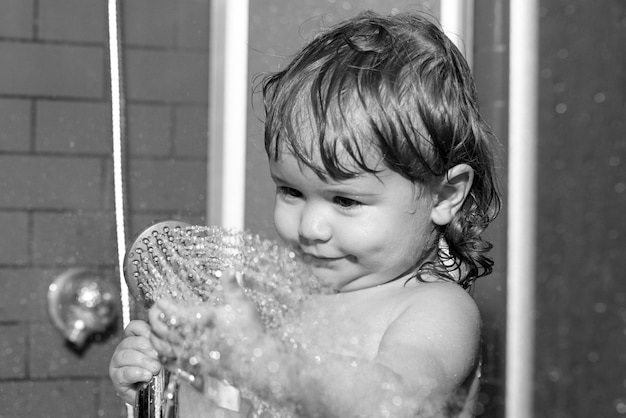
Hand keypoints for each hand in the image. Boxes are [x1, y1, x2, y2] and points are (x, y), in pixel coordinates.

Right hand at [109, 320, 161, 404]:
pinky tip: (147, 376)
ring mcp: (117, 363)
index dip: (145, 330)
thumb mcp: (163, 354)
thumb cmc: (159, 371)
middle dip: (147, 349)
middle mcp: (123, 348)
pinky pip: (123, 373)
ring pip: (125, 356)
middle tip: (158, 358)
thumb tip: (166, 334)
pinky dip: (137, 374)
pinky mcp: (116, 378)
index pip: (134, 327)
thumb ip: (161, 343)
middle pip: (130, 341)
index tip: (156, 338)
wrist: (153, 393)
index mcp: (134, 339)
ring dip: (143, 362)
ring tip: (155, 369)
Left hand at [148, 270, 265, 382]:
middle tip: (154, 309)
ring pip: (162, 347)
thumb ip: (233, 286)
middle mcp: (191, 338)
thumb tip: (231, 269)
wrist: (256, 360)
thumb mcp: (242, 304)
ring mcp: (191, 354)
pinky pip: (172, 362)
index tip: (160, 298)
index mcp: (199, 320)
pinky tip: (165, 351)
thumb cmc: (250, 331)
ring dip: (155, 336)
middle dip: (154, 318)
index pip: (169, 312)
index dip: (161, 304)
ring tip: (154, 329)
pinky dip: (164, 355)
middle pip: (160, 329)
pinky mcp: (195, 367)